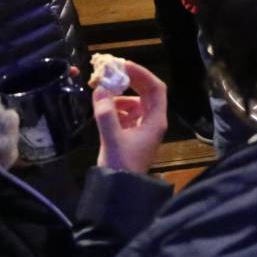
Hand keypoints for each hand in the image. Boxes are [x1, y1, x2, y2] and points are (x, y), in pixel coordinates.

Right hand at [93, 60, 167, 175]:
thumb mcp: (112, 138)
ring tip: (102, 91)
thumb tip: (100, 89)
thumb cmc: (121, 165)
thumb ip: (106, 113)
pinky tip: (102, 107)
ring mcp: (142, 128)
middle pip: (146, 93)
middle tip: (111, 72)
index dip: (142, 74)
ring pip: (135, 103)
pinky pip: (126, 114)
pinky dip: (115, 107)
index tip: (124, 65)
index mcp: (156, 120)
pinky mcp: (131, 136)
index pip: (156, 89)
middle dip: (130, 81)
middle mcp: (152, 121)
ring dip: (120, 95)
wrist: (118, 191)